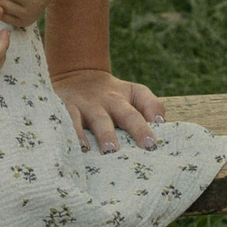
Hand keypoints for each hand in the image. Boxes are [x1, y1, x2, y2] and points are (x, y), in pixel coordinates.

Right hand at [50, 67, 165, 151]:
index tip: (153, 143)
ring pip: (98, 120)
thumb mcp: (133, 93)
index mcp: (127, 98)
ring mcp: (88, 104)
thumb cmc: (111, 95)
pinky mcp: (66, 108)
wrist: (76, 75)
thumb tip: (160, 122)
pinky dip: (73, 133)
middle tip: (146, 147)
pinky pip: (69, 120)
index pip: (144, 106)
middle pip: (125, 114)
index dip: (150, 122)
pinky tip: (78, 147)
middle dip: (135, 129)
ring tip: (109, 151)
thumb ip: (151, 106)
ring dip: (104, 135)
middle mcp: (109, 101)